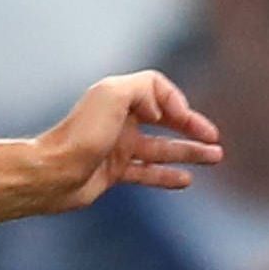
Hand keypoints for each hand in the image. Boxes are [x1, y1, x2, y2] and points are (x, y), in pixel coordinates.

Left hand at [39, 71, 222, 209]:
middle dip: (191, 126)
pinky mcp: (114, 173)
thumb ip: (144, 89)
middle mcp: (119, 119)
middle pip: (164, 120)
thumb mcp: (113, 95)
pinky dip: (168, 175)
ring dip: (190, 151)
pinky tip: (187, 180)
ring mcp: (118, 147)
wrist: (53, 173)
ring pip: (162, 148)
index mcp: (118, 96)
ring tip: (215, 157)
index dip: (175, 101)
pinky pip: (148, 172)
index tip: (180, 117)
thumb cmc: (81, 134)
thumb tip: (163, 112)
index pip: (158, 89)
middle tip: (214, 138)